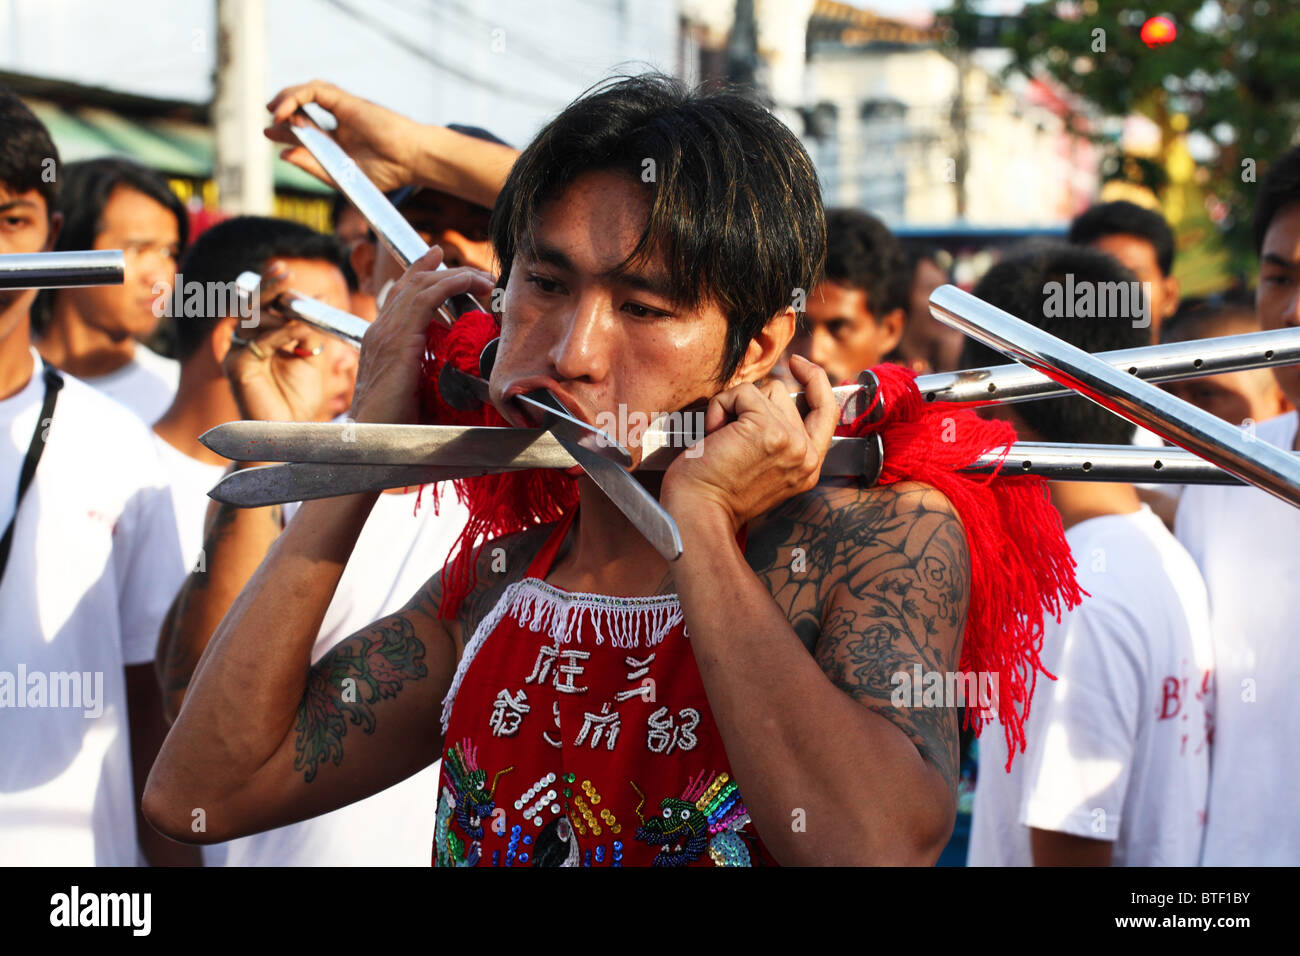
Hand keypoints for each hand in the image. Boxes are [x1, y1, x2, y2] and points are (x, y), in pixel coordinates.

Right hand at [223, 263, 329, 422]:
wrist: (288, 432)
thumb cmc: (297, 399)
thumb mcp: (309, 357)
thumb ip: (308, 330)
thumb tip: (315, 301)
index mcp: (260, 338)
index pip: (263, 305)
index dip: (272, 287)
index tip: (285, 270)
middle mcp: (244, 342)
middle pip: (252, 306)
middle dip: (268, 287)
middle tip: (283, 272)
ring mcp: (237, 353)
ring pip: (253, 320)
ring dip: (279, 313)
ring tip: (302, 317)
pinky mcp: (235, 366)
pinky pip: (258, 342)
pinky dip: (279, 333)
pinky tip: (295, 330)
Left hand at [265, 80, 423, 191]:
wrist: (411, 160)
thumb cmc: (388, 172)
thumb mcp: (341, 175)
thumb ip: (313, 165)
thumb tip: (283, 154)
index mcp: (343, 143)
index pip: (308, 132)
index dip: (287, 132)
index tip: (270, 135)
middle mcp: (342, 123)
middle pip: (304, 111)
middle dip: (283, 115)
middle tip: (269, 128)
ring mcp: (343, 110)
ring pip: (307, 94)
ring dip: (286, 101)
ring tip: (273, 114)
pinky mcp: (346, 101)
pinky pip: (313, 91)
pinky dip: (295, 97)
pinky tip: (284, 113)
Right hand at [349, 246, 495, 425]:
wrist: (371, 441)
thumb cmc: (394, 427)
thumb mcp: (414, 393)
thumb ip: (429, 376)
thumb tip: (460, 378)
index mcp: (381, 341)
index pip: (401, 296)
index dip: (421, 274)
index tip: (441, 260)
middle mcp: (380, 330)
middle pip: (411, 283)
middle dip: (444, 271)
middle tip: (475, 272)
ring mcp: (385, 332)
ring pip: (420, 285)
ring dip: (455, 276)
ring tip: (481, 277)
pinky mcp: (397, 340)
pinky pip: (425, 298)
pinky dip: (449, 284)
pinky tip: (469, 281)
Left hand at [660, 354, 837, 531]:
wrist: (698, 514)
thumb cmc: (716, 494)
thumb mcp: (763, 469)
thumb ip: (780, 438)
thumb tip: (772, 396)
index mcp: (808, 466)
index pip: (827, 410)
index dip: (815, 381)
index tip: (798, 364)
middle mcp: (806, 455)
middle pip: (783, 394)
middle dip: (750, 406)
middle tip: (729, 440)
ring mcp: (791, 441)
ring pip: (763, 390)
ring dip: (733, 408)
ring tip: (723, 441)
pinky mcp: (768, 429)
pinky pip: (741, 393)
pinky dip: (720, 409)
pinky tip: (714, 436)